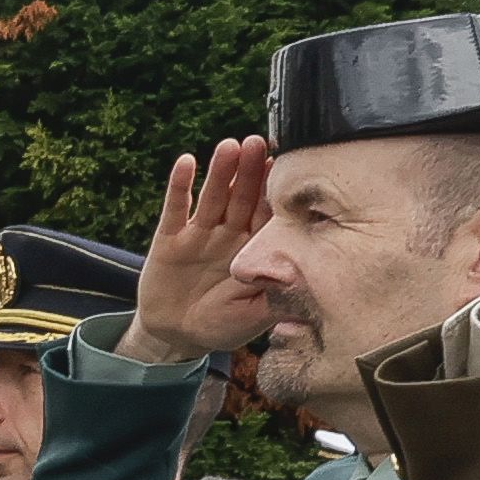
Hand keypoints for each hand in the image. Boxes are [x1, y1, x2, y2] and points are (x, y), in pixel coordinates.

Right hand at [121, 139, 274, 363]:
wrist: (178, 336)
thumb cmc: (223, 324)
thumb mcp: (256, 316)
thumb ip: (279, 297)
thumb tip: (309, 282)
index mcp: (253, 249)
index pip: (268, 214)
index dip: (275, 191)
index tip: (286, 166)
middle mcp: (229, 234)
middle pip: (242, 197)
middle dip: (251, 171)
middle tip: (259, 142)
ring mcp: (199, 234)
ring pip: (213, 197)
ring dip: (220, 172)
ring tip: (229, 146)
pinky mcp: (170, 238)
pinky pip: (175, 208)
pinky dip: (180, 186)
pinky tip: (186, 162)